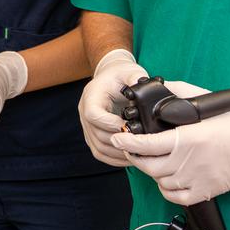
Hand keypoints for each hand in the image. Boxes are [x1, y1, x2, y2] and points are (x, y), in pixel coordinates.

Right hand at [79, 48, 150, 166]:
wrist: (112, 78)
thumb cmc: (120, 75)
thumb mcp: (129, 71)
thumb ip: (136, 77)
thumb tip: (145, 85)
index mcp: (91, 96)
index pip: (93, 115)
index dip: (109, 123)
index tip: (129, 126)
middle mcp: (84, 112)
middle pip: (97, 134)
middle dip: (120, 140)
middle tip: (141, 143)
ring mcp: (86, 126)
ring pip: (99, 147)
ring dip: (118, 152)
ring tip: (138, 152)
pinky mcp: (92, 136)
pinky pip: (100, 152)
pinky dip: (114, 158)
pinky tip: (130, 157)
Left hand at [112, 91, 229, 204]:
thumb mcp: (209, 102)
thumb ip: (182, 94)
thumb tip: (162, 86)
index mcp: (187, 138)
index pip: (145, 144)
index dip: (127, 142)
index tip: (118, 138)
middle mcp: (189, 161)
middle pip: (148, 166)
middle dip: (135, 157)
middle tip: (132, 149)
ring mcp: (198, 179)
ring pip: (160, 182)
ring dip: (152, 172)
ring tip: (153, 161)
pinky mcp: (208, 191)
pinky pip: (177, 197)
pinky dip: (168, 189)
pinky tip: (169, 178)